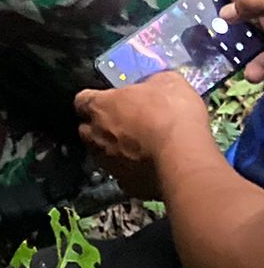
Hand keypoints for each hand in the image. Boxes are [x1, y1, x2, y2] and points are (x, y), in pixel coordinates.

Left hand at [75, 72, 213, 200]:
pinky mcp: (127, 186)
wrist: (185, 158)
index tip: (111, 100)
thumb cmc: (171, 113)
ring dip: (115, 152)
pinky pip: (125, 177)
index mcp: (99, 107)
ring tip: (140, 149)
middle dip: (101, 128)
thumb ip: (152, 82)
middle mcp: (96, 136)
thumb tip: (153, 85)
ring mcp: (109, 163)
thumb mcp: (167, 82)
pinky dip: (134, 173)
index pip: (82, 100)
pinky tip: (152, 169)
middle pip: (88, 130)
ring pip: (103, 156)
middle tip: (127, 125)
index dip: (96, 100)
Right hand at [175, 0, 263, 78]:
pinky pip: (259, 58)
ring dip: (232, 51)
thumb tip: (225, 13)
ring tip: (219, 59)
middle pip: (228, 6)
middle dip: (210, 19)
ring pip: (241, 38)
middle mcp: (261, 4)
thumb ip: (252, 1)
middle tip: (191, 29)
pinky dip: (255, 68)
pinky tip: (252, 75)